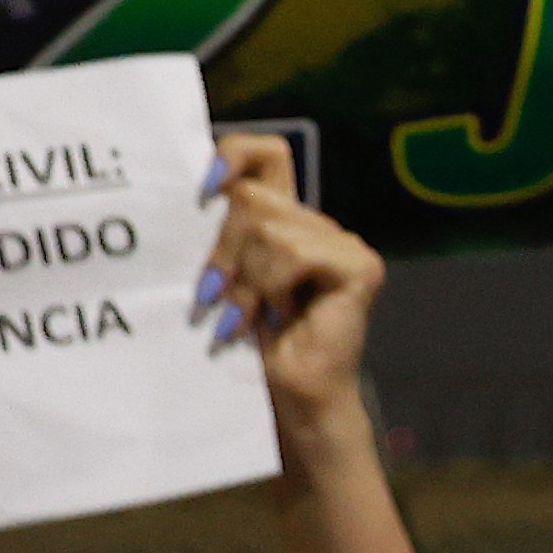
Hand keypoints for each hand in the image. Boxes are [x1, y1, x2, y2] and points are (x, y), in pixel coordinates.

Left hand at [204, 133, 385, 449]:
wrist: (291, 398)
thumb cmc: (252, 344)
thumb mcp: (225, 276)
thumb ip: (219, 233)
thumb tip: (194, 195)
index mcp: (287, 220)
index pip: (267, 154)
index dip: (235, 154)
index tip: (204, 188)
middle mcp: (317, 224)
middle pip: (252, 196)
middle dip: (223, 249)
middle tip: (216, 297)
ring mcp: (343, 243)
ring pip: (268, 226)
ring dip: (245, 278)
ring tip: (246, 315)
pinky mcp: (358, 266)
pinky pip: (293, 252)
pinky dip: (271, 286)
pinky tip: (277, 315)